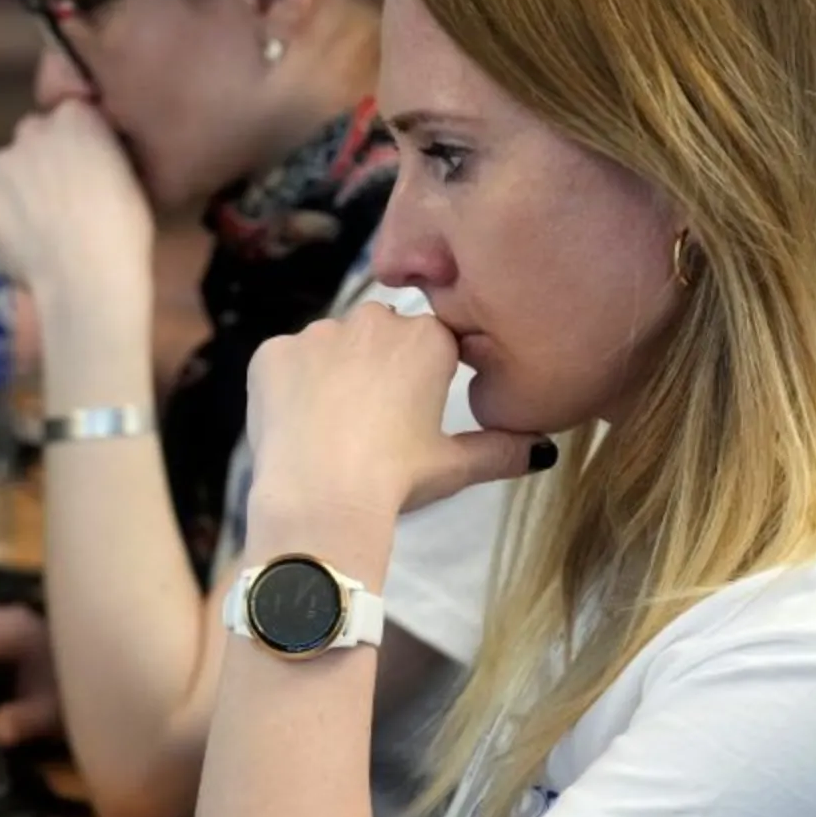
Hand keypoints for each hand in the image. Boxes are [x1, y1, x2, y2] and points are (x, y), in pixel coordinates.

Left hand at [0, 102, 154, 313]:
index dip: (70, 151)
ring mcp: (0, 162)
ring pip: (3, 172)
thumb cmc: (120, 235)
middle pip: (29, 140)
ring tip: (39, 232)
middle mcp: (33, 129)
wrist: (87, 277)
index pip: (63, 120)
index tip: (77, 177)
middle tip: (55, 205)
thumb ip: (97, 154)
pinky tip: (20, 246)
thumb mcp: (127, 177)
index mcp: (77, 118)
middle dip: (38, 164)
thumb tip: (83, 161)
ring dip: (15, 192)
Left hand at [246, 302, 547, 516]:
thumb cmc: (397, 478)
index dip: (424, 376)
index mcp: (427, 339)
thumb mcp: (456, 466)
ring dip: (333, 371)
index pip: (434, 341)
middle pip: (380, 334)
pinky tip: (295, 422)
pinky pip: (285, 361)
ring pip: (331, 345)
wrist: (320, 496)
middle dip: (378, 365)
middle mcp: (373, 320)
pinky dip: (289, 385)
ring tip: (331, 425)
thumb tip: (544, 451)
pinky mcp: (271, 351)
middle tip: (371, 420)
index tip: (413, 410)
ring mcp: (317, 332)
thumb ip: (503, 450)